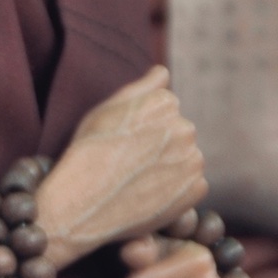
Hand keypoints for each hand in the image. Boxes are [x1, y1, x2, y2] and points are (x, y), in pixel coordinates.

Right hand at [37, 67, 207, 265]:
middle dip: (159, 145)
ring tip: (136, 180)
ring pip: (185, 158)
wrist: (81, 205)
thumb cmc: (88, 153)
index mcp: (164, 102)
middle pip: (177, 133)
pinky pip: (191, 185)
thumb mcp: (106, 110)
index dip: (142, 126)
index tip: (123, 141)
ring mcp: (193, 160)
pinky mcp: (196, 190)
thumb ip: (141, 87)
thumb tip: (163, 73)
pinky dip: (175, 190)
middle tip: (128, 164)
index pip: (164, 108)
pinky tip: (148, 195)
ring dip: (168, 167)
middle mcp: (185, 127)